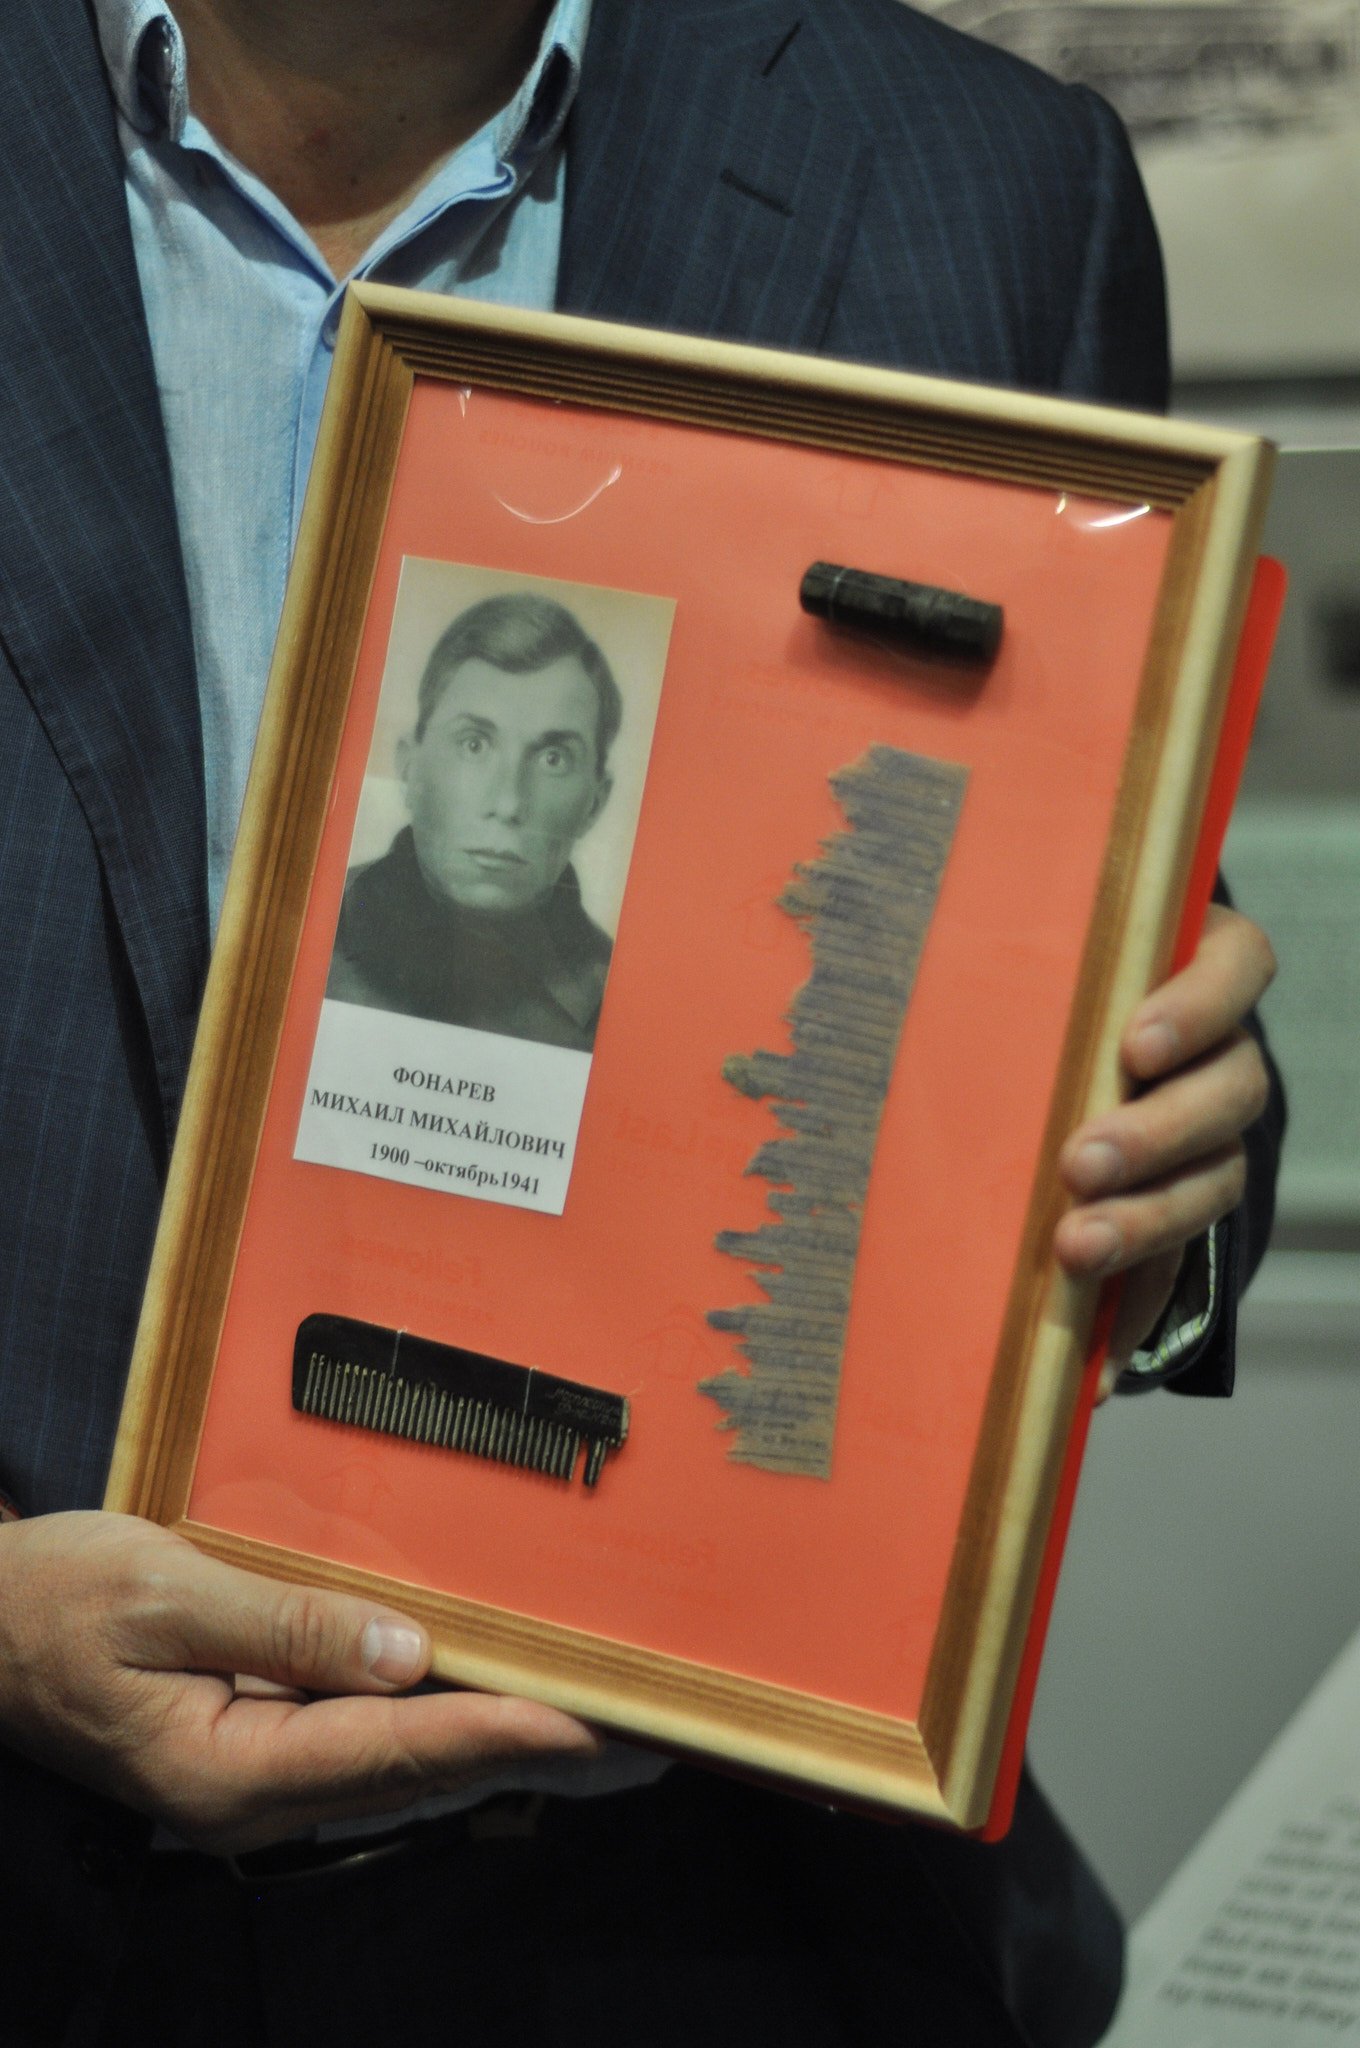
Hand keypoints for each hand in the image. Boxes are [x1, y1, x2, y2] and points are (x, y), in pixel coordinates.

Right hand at [0, 1511, 598, 1851]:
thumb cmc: (53, 1605)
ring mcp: (258, 1780)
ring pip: (404, 1764)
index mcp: (230, 1768)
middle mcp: (256, 1796)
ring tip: (601, 1726)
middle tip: (641, 1734)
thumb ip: (286, 1624)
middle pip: (419, 1771)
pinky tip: (498, 1708)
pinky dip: (446, 1724)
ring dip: (502, 1741)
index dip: (504, 1730)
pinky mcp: (259, 1748)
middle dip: (533, 1750)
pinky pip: (371, 1742)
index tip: (592, 1721)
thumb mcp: (162, 1593)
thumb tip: (406, 1651)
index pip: (398, 1748)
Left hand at [1054, 905, 1274, 1395]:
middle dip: (1154, 1135)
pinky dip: (1132, 1317)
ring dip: (1146, 1222)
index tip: (1135, 1048)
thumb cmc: (1032, 995)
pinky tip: (1092, 1367)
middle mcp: (1221, 1056)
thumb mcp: (1032, 970)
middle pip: (1227, 1093)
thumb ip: (1006, 964)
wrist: (1042, 1062)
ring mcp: (1212, 1140)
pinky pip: (1176, 1272)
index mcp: (1195, 969)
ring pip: (1211, 1181)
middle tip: (1080, 1165)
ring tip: (1075, 1249)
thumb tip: (904, 964)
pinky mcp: (1178, 1213)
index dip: (1198, 1008)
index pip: (1235, 967)